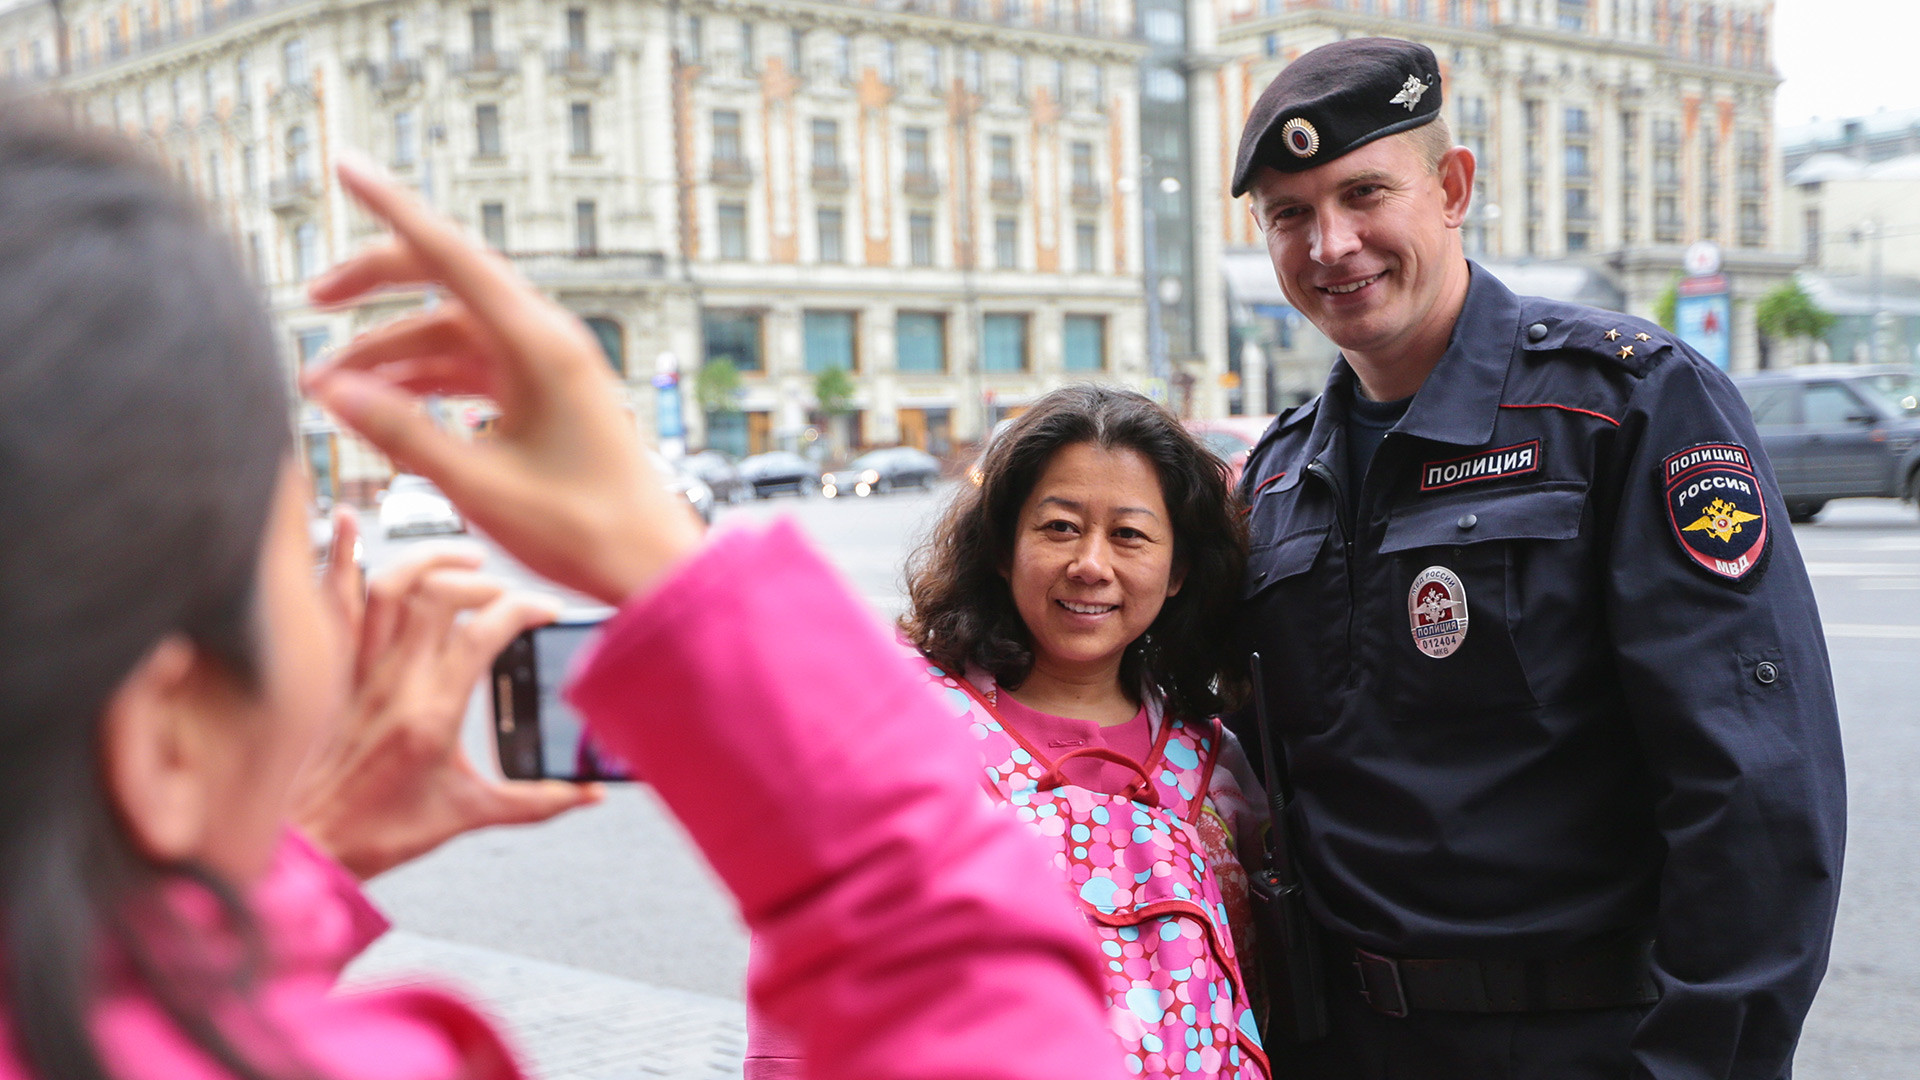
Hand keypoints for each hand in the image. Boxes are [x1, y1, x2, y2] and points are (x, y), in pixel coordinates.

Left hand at [293, 548, 600, 879]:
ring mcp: (355, 670)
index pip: (485, 633)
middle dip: (484, 581)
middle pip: (441, 596)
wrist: (307, 843)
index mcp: (433, 712)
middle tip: (505, 592)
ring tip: (463, 557)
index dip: (524, 609)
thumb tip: (592, 795)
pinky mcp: (327, 670)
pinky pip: (329, 601)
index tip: (546, 611)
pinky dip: (335, 556)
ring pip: (389, 586)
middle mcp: (393, 681)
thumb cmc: (381, 832)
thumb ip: (536, 802)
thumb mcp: (469, 815)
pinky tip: (344, 522)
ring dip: (429, 558)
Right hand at [300, 158, 701, 606]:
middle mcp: (545, 343)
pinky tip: (381, 409)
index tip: (346, 167)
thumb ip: (402, 433)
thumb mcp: (478, 485)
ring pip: (453, 334)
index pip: (451, 255)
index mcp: (538, 345)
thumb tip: (331, 389)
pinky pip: (472, 370)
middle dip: (378, 287)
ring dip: (393, 354)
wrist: (650, 567)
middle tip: (314, 300)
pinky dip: (425, 383)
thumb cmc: (584, 531)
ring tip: (327, 388)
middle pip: (448, 285)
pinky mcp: (544, 397)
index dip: (391, 208)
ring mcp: (546, 368)